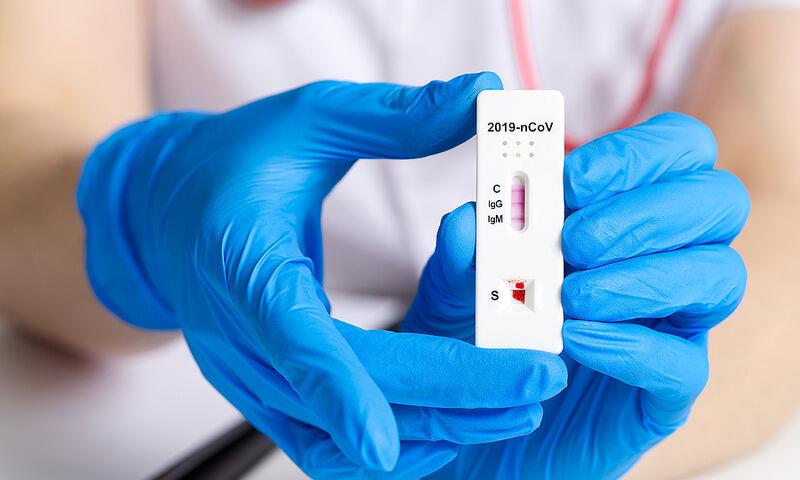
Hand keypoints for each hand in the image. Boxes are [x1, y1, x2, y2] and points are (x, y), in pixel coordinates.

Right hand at [77, 73, 567, 477]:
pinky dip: (390, 445)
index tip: (391, 438)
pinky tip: (454, 424)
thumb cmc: (234, 162)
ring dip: (427, 432)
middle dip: (446, 400)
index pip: (291, 336)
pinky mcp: (265, 392)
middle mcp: (238, 334)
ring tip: (514, 406)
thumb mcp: (309, 120)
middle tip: (539, 382)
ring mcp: (247, 374)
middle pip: (338, 397)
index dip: (339, 390)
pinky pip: (325, 444)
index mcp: (240, 260)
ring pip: (334, 441)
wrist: (167, 213)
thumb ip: (395, 117)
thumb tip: (483, 95)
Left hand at [404, 113, 749, 478]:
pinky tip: (576, 341)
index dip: (637, 154)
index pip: (678, 152)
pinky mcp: (664, 392)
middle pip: (718, 202)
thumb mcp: (453, 292)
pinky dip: (630, 346)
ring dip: (642, 277)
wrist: (480, 425)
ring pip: (718, 277)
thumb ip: (459, 256)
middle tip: (576, 241)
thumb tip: (465, 220)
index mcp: (624, 213)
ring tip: (571, 297)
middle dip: (648, 212)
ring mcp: (672, 327)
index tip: (572, 179)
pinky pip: (683, 363)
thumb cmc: (479, 341)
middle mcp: (662, 260)